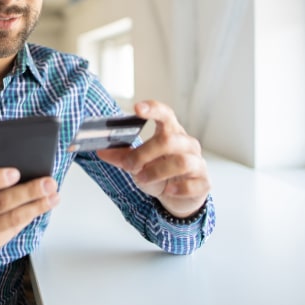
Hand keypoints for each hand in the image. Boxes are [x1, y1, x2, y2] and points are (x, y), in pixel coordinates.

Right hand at [0, 168, 58, 271]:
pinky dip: (29, 217)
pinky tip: (40, 208)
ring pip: (12, 220)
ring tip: (53, 196)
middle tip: (48, 183)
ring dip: (37, 207)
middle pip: (0, 204)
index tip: (16, 172)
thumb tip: (18, 166)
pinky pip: (13, 230)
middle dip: (29, 192)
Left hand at [96, 100, 209, 217]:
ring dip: (157, 171)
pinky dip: (179, 188)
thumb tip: (101, 150)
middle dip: (144, 153)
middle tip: (128, 165)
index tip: (137, 108)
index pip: (165, 114)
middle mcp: (187, 144)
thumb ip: (121, 156)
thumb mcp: (137, 164)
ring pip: (181, 162)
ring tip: (141, 179)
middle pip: (168, 140)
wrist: (178, 196)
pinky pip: (194, 184)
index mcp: (171, 132)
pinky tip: (168, 190)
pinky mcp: (204, 182)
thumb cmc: (158, 173)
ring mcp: (197, 163)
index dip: (153, 109)